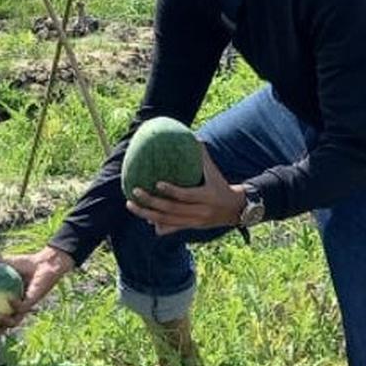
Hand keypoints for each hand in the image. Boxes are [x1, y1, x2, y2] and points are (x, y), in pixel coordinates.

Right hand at [0, 245, 74, 340]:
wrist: (43, 264)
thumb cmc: (22, 265)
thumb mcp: (1, 263)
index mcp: (4, 305)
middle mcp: (13, 310)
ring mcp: (23, 308)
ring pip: (12, 323)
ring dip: (3, 322)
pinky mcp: (32, 303)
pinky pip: (22, 307)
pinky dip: (14, 304)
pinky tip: (9, 298)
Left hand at [126, 143, 245, 235]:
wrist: (234, 210)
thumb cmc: (221, 186)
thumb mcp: (215, 172)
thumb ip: (203, 157)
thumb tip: (193, 136)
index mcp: (207, 197)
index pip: (186, 195)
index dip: (171, 191)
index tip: (156, 183)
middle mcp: (200, 212)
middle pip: (172, 210)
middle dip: (152, 202)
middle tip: (135, 191)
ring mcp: (194, 222)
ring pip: (167, 221)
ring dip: (147, 214)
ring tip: (131, 204)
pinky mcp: (191, 228)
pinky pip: (172, 228)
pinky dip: (159, 225)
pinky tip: (146, 219)